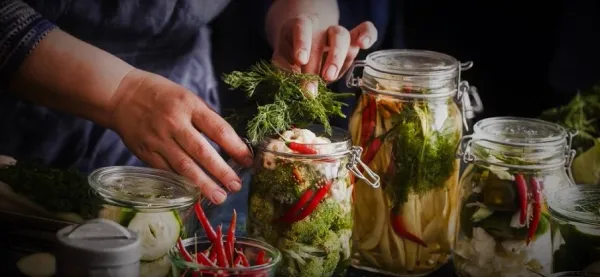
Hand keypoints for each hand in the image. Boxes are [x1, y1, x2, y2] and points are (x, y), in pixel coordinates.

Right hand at [108, 69, 253, 203]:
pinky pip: (167, 171)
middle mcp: (174, 123)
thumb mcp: (187, 97)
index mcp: (189, 106)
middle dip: (221, 172)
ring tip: (219, 197)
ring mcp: (158, 139)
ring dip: (203, 184)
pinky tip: (194, 193)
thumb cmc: (161, 95)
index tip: (248, 160)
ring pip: (184, 166)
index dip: (235, 147)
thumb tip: (230, 143)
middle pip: (202, 151)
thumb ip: (205, 118)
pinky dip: (182, 183)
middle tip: (236, 186)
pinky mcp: (146, 152)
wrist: (120, 94)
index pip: (218, 129)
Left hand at [272, 15, 376, 83]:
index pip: (302, 27)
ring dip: (337, 57)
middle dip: (317, 64)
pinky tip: (365, 45)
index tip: (300, 60)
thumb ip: (286, 70)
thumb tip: (294, 86)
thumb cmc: (291, 55)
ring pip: (342, 36)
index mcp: (300, 27)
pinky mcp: (352, 42)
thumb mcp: (283, 60)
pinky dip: (368, 35)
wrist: (303, 48)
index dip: (302, 43)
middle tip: (312, 87)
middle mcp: (320, 28)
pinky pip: (365, 30)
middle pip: (323, 37)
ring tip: (329, 77)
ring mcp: (337, 34)